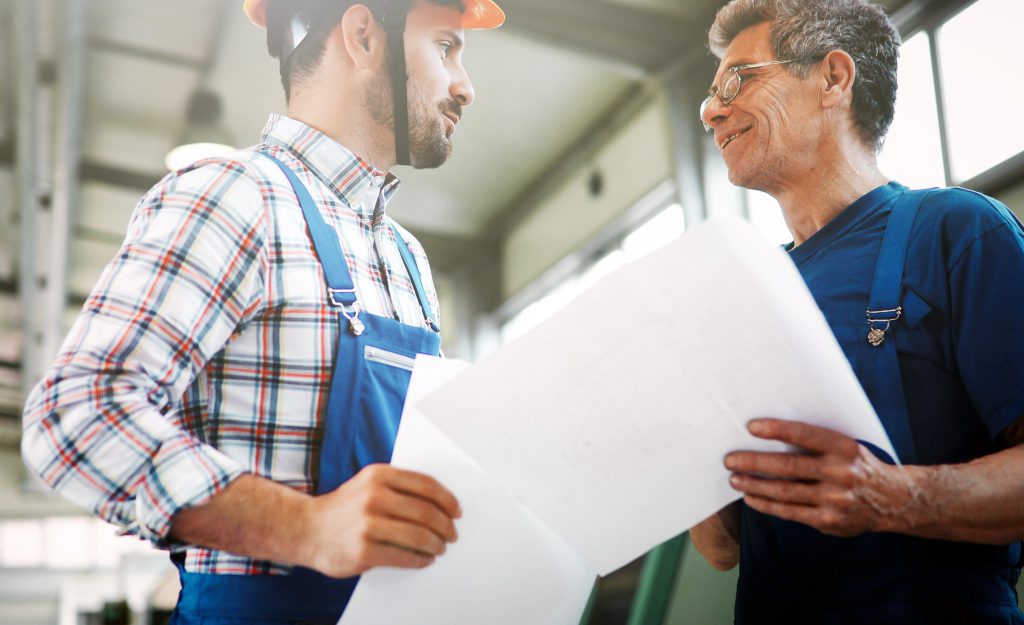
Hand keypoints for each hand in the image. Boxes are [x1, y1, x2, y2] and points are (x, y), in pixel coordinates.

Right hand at [304, 464, 460, 577]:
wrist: (305, 529)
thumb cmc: (344, 508)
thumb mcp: (368, 484)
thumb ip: (399, 487)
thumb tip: (441, 504)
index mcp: (379, 475)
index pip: (426, 485)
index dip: (447, 500)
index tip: (457, 511)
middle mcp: (374, 496)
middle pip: (426, 511)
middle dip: (445, 526)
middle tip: (452, 535)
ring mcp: (367, 524)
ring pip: (419, 535)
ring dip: (436, 544)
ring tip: (440, 548)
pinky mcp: (364, 551)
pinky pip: (404, 556)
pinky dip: (421, 560)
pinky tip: (424, 560)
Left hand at [725, 418, 920, 536]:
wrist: (892, 500)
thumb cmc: (858, 465)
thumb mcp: (847, 446)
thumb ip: (817, 442)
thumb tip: (770, 432)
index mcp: (845, 448)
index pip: (806, 435)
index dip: (777, 430)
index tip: (751, 427)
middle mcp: (841, 473)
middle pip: (788, 467)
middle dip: (754, 462)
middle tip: (730, 459)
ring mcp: (835, 500)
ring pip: (785, 492)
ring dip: (755, 485)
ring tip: (734, 479)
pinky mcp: (829, 521)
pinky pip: (790, 512)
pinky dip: (767, 505)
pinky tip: (750, 498)